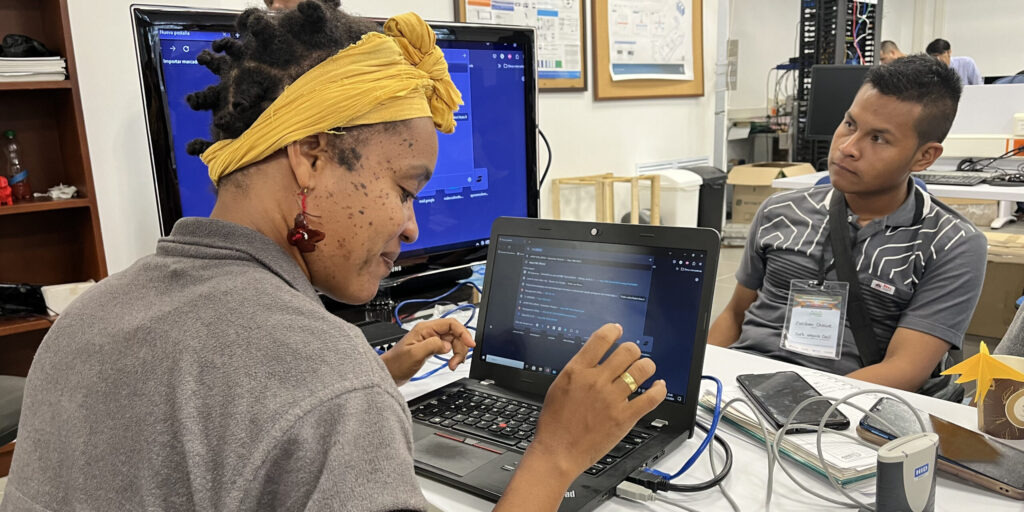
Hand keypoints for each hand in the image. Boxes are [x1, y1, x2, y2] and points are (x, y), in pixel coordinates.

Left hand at [380, 318, 475, 385]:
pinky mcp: (432, 348)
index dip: (463, 332)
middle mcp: (429, 332)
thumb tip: (447, 345)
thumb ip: (432, 346)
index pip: (451, 324)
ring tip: (452, 365)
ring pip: (454, 342)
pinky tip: (451, 363)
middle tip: (457, 361)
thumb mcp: (414, 354)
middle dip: (460, 347)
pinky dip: (453, 356)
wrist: (388, 373)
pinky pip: (449, 348)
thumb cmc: (396, 363)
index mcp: (425, 329)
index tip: (470, 344)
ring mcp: (431, 340)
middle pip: (455, 334)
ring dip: (457, 354)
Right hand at [528, 323, 666, 478]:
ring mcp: (612, 399)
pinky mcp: (624, 417)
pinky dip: (660, 389)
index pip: (601, 339)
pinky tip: (659, 387)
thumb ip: (578, 370)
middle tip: (632, 355)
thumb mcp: (559, 387)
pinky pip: (651, 397)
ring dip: (647, 366)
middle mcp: (596, 381)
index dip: (613, 330)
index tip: (618, 330)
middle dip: (633, 350)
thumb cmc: (554, 423)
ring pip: (642, 370)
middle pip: (627, 351)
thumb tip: (594, 358)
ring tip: (646, 369)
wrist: (557, 452)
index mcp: (577, 371)